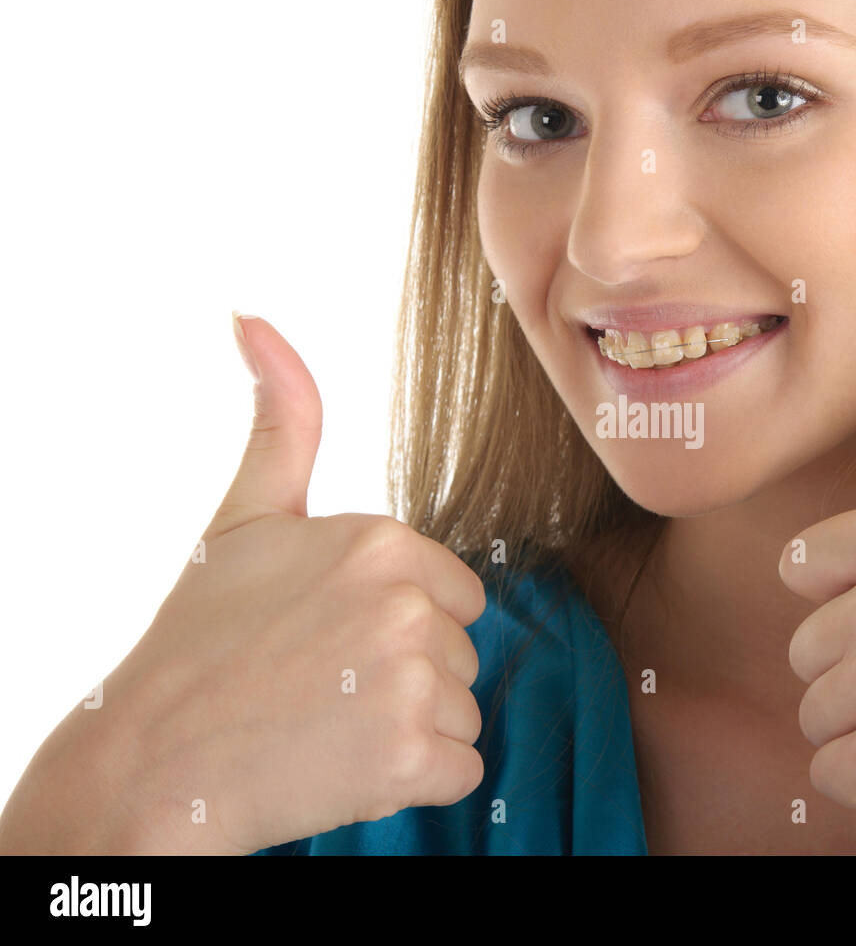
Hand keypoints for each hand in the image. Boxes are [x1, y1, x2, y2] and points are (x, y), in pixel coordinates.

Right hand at [0, 314, 486, 854]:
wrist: (153, 761)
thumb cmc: (200, 639)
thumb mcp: (244, 519)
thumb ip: (282, 421)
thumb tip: (251, 316)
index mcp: (381, 542)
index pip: (454, 591)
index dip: (400, 621)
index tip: (331, 638)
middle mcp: (407, 603)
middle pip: (460, 648)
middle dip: (405, 673)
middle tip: (320, 685)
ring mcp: (412, 682)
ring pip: (461, 709)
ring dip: (408, 728)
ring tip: (326, 725)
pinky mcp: (413, 757)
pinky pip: (460, 767)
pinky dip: (412, 778)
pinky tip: (345, 765)